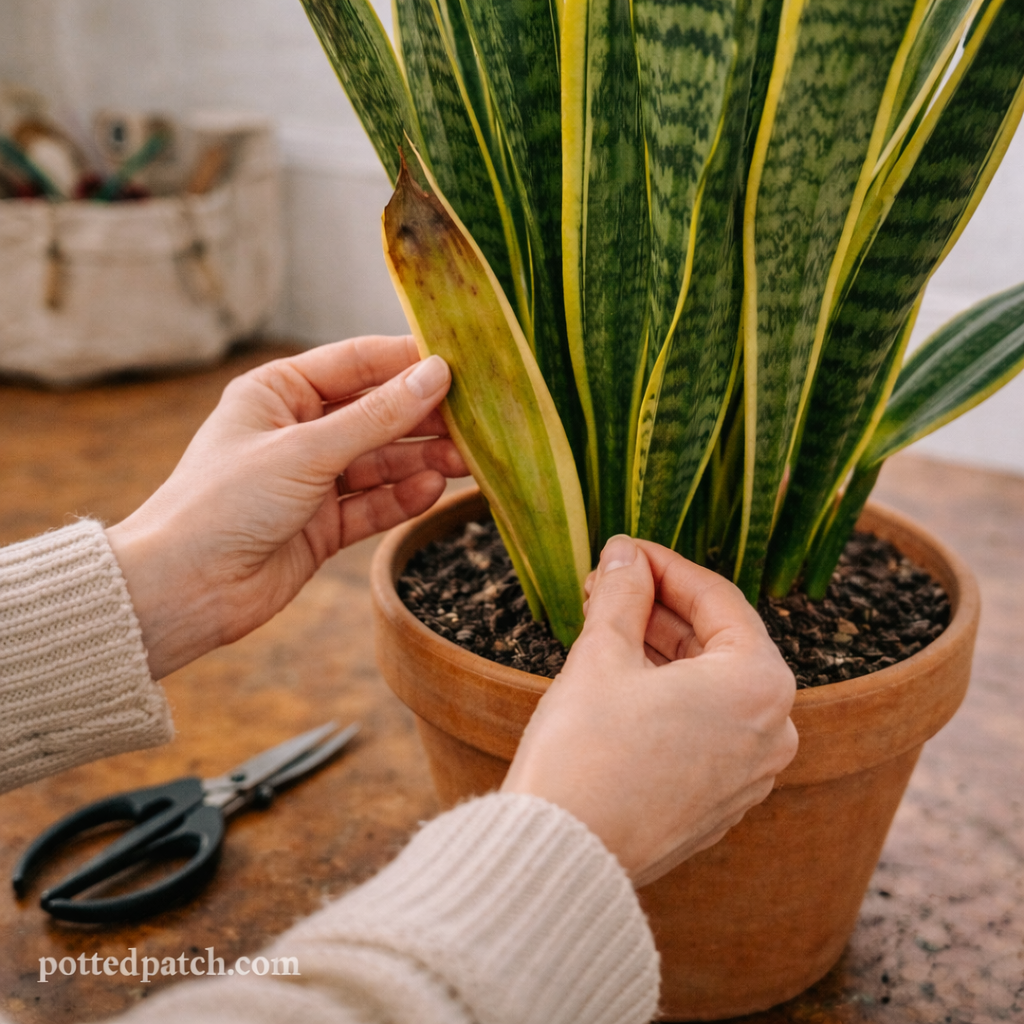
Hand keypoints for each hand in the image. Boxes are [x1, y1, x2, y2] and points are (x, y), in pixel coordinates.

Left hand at [107, 336, 467, 679]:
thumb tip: (436, 375)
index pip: (358, 363)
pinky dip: (402, 498)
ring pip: (382, 461)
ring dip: (422, 460)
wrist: (184, 590)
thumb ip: (376, 418)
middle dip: (424, 418)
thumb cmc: (223, 503)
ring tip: (466, 460)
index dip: (409, 362)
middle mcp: (299, 430)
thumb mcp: (305, 451)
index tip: (463, 364)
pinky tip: (432, 491)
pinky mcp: (323, 524)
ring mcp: (313, 479)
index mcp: (280, 392)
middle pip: (377, 414)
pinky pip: (374, 503)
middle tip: (477, 421)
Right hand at [502, 535, 798, 886]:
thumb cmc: (586, 752)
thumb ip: (622, 594)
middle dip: (661, 609)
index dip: (664, 565)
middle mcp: (773, 731)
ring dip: (662, 649)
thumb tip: (624, 556)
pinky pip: (705, 727)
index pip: (718, 599)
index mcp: (760, 685)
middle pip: (719, 643)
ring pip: (711, 686)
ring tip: (607, 624)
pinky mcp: (720, 801)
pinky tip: (623, 675)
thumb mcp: (602, 655)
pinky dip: (669, 694)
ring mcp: (750, 773)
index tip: (624, 550)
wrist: (564, 854)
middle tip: (608, 585)